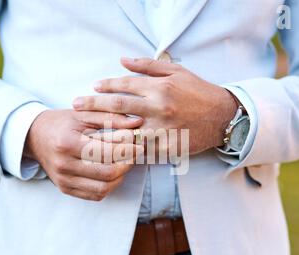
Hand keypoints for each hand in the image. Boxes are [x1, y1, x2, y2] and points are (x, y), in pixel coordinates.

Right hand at [24, 109, 143, 200]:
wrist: (34, 136)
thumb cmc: (62, 122)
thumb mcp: (84, 114)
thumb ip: (112, 118)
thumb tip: (138, 123)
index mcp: (68, 143)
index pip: (106, 152)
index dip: (127, 150)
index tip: (139, 143)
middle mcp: (64, 165)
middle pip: (107, 173)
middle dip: (127, 164)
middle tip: (135, 154)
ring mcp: (63, 180)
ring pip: (103, 188)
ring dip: (120, 177)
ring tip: (125, 163)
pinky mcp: (65, 188)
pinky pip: (95, 195)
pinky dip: (109, 186)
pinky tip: (113, 173)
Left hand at [73, 57, 237, 156]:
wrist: (222, 117)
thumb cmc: (198, 92)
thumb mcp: (176, 72)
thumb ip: (147, 66)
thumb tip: (122, 60)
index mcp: (159, 88)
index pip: (124, 85)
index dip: (105, 85)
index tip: (92, 87)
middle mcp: (158, 108)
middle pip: (118, 107)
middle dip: (93, 105)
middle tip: (75, 105)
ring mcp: (162, 130)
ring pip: (125, 132)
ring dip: (103, 131)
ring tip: (84, 130)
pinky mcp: (166, 148)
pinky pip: (141, 150)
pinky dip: (124, 150)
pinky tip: (109, 149)